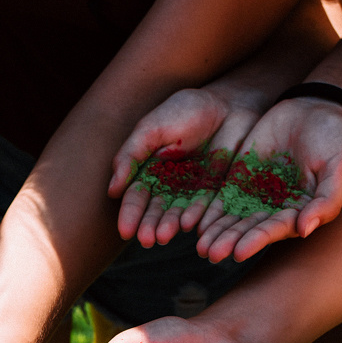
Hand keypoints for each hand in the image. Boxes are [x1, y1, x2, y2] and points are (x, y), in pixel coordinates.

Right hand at [108, 87, 256, 248]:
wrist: (229, 101)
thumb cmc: (186, 109)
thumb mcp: (152, 128)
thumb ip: (132, 155)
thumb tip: (112, 190)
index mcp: (149, 171)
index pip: (137, 197)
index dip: (130, 214)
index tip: (126, 231)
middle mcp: (170, 186)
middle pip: (156, 210)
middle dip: (150, 225)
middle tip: (146, 241)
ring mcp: (194, 189)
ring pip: (180, 213)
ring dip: (170, 225)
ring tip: (164, 236)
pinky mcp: (218, 190)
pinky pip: (207, 206)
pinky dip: (198, 216)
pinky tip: (191, 226)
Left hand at [190, 95, 341, 263]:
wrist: (314, 109)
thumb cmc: (334, 139)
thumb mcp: (338, 167)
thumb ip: (326, 200)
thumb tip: (304, 230)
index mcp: (300, 211)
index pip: (275, 229)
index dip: (257, 240)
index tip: (239, 253)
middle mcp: (275, 208)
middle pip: (249, 228)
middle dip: (230, 241)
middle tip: (211, 254)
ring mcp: (255, 194)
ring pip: (232, 217)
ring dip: (216, 232)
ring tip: (200, 247)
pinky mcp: (239, 179)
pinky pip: (222, 197)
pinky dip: (209, 210)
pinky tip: (195, 223)